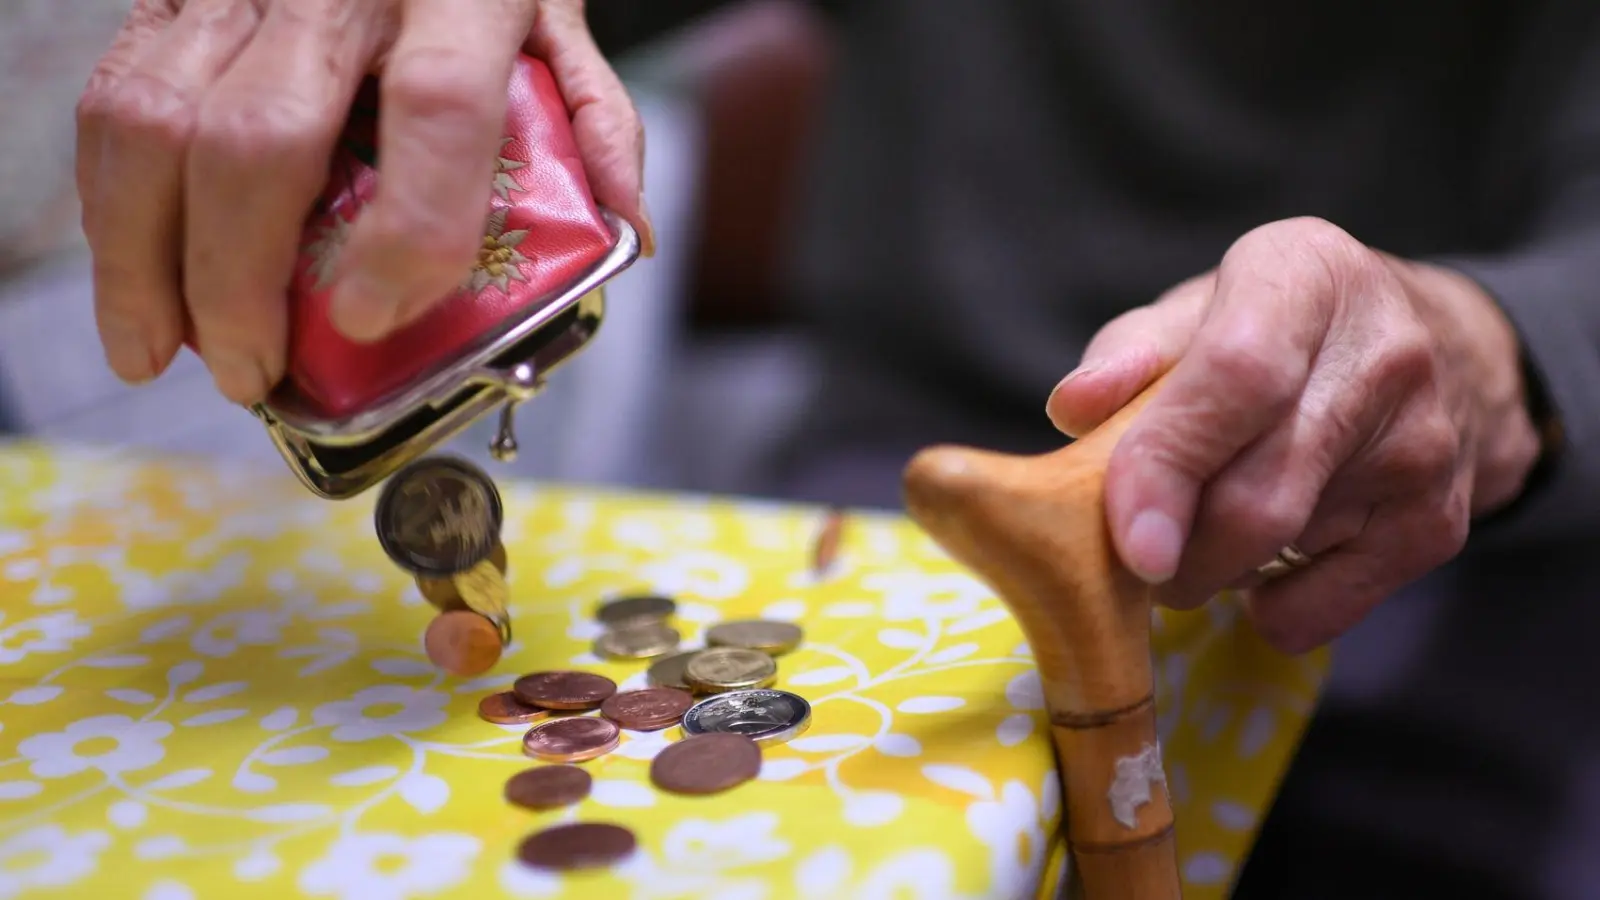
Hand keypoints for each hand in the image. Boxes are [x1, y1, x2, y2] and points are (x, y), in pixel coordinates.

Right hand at [76, 0, 651, 404]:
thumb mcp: (554, 24)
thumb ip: (593, 119)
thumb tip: (628, 230)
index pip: (440, 110)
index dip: (409, 228)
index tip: (372, 318)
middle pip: (263, 137)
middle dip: (240, 280)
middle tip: (251, 371)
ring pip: (159, 122)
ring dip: (146, 258)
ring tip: (161, 350)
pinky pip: (116, 99)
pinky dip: (109, 202)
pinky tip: (131, 275)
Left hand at [1046, 217, 1542, 652]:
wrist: (1449, 354)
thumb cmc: (1281, 331)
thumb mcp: (1203, 309)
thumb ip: (1130, 352)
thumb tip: (1074, 407)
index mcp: (1308, 278)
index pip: (1238, 377)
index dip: (1171, 463)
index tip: (1128, 539)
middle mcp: (1384, 357)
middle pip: (1257, 496)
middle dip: (1173, 552)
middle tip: (1132, 551)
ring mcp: (1421, 449)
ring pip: (1277, 555)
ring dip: (1211, 568)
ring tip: (1205, 524)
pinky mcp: (1439, 526)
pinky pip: (1317, 613)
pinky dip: (1265, 608)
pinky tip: (1267, 557)